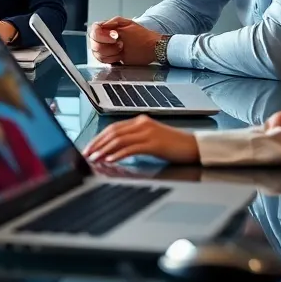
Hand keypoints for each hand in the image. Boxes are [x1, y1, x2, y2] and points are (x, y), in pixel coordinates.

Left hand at [83, 116, 199, 163]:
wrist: (194, 147)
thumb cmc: (173, 145)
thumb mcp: (151, 139)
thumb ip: (134, 140)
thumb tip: (113, 150)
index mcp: (140, 121)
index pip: (113, 128)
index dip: (98, 138)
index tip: (89, 148)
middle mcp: (142, 124)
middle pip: (113, 132)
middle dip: (97, 144)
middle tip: (86, 154)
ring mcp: (148, 132)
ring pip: (120, 140)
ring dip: (104, 150)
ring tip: (95, 158)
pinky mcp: (154, 143)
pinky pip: (131, 148)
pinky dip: (118, 154)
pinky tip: (111, 160)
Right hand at [87, 17, 160, 65]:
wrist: (152, 48)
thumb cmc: (142, 36)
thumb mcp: (129, 24)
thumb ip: (114, 21)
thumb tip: (103, 25)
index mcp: (107, 28)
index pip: (94, 30)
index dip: (102, 36)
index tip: (114, 38)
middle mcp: (104, 38)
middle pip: (94, 43)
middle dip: (108, 46)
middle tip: (121, 44)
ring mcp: (106, 48)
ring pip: (97, 53)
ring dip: (110, 53)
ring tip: (122, 50)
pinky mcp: (110, 58)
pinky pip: (102, 60)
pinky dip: (110, 59)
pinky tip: (119, 56)